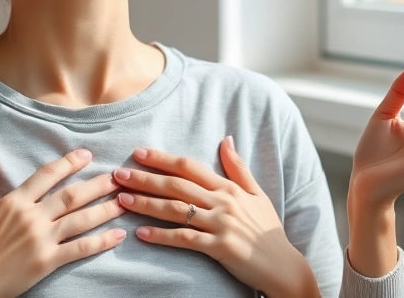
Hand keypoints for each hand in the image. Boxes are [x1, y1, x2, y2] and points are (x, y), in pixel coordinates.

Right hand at [0, 148, 126, 297]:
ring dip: (104, 209)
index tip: (87, 155)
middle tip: (117, 176)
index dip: (68, 163)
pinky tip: (117, 235)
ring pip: (80, 220)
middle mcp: (32, 218)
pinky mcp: (47, 262)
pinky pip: (79, 249)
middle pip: (71, 196)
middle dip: (96, 184)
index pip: (46, 175)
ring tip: (124, 201)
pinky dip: (100, 242)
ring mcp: (41, 240)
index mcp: (14, 202)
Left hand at [111, 140, 314, 296]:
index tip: (138, 153)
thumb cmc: (268, 229)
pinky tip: (141, 233)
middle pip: (176, 185)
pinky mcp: (219, 248)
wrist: (284, 265)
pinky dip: (162, 236)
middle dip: (145, 178)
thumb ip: (238, 167)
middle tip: (118, 174)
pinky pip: (185, 239)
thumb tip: (226, 139)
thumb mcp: (258, 193)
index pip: (188, 167)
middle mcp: (222, 202)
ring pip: (176, 210)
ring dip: (147, 204)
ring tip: (123, 200)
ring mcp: (220, 224)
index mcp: (228, 187)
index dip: (162, 159)